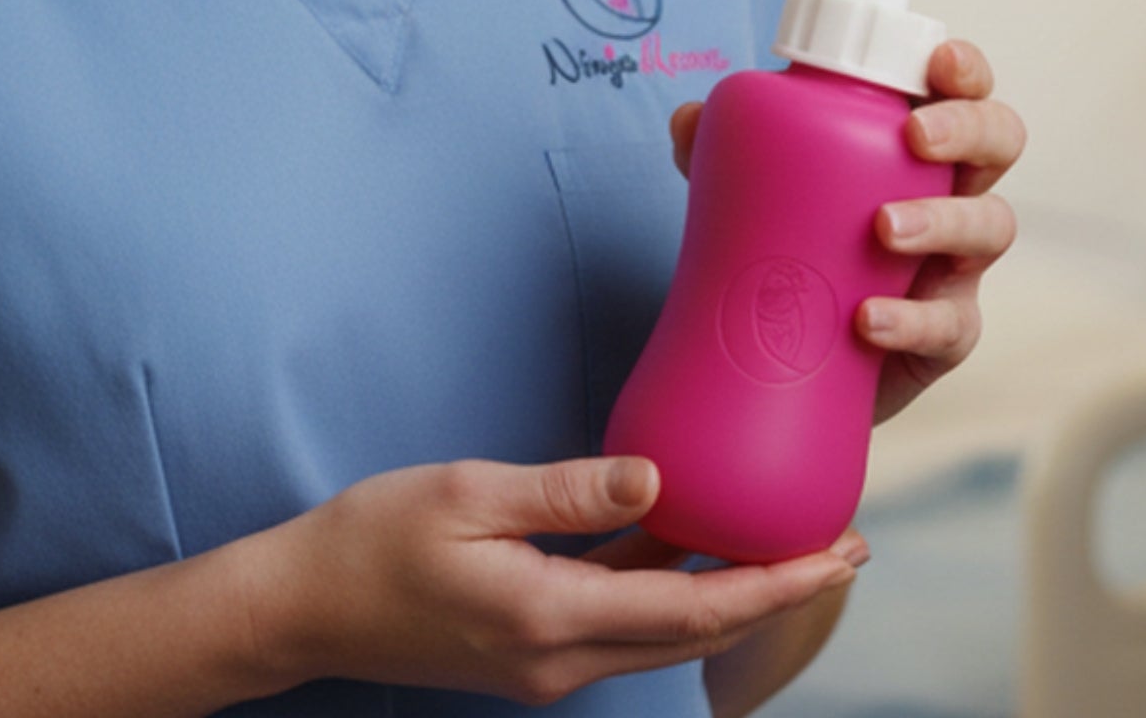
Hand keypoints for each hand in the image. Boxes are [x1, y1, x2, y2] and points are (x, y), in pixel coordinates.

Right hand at [254, 455, 863, 704]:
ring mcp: (546, 667)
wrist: (304, 606)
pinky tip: (682, 540)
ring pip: (664, 633)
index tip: (838, 552)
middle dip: (775, 593)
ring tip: (780, 544)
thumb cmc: (373, 537)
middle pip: (697, 633)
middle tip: (841, 546)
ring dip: (727, 593)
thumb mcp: (467, 493)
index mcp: (550, 617)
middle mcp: (562, 660)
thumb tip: (659, 478)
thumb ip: (566, 490)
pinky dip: (668, 589)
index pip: (693, 607)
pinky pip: (622, 624)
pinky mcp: (529, 655)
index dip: (775, 583)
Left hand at [670, 37, 1025, 426]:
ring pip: (990, 227)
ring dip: (942, 221)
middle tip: (916, 138)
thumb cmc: (789, 239)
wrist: (787, 351)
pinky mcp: (944, 335)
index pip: (958, 88)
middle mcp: (948, 191)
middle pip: (1000, 140)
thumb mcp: (751, 186)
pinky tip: (868, 319)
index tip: (937, 62)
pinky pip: (951, 324)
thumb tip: (690, 120)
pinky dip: (911, 319)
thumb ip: (720, 149)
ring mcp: (954, 264)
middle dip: (969, 128)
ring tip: (883, 228)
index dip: (963, 67)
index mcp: (909, 140)